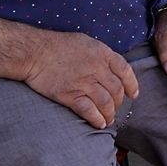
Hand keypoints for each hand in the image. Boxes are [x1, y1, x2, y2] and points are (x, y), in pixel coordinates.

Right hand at [21, 31, 138, 128]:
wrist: (34, 52)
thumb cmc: (57, 45)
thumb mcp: (85, 41)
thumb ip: (100, 54)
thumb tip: (110, 67)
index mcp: (102, 53)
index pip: (125, 71)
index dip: (131, 85)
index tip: (132, 94)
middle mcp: (96, 68)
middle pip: (116, 90)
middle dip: (118, 103)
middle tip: (115, 109)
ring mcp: (84, 82)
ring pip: (106, 103)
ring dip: (109, 114)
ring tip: (108, 120)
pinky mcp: (70, 95)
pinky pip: (89, 111)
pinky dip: (96, 119)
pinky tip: (98, 123)